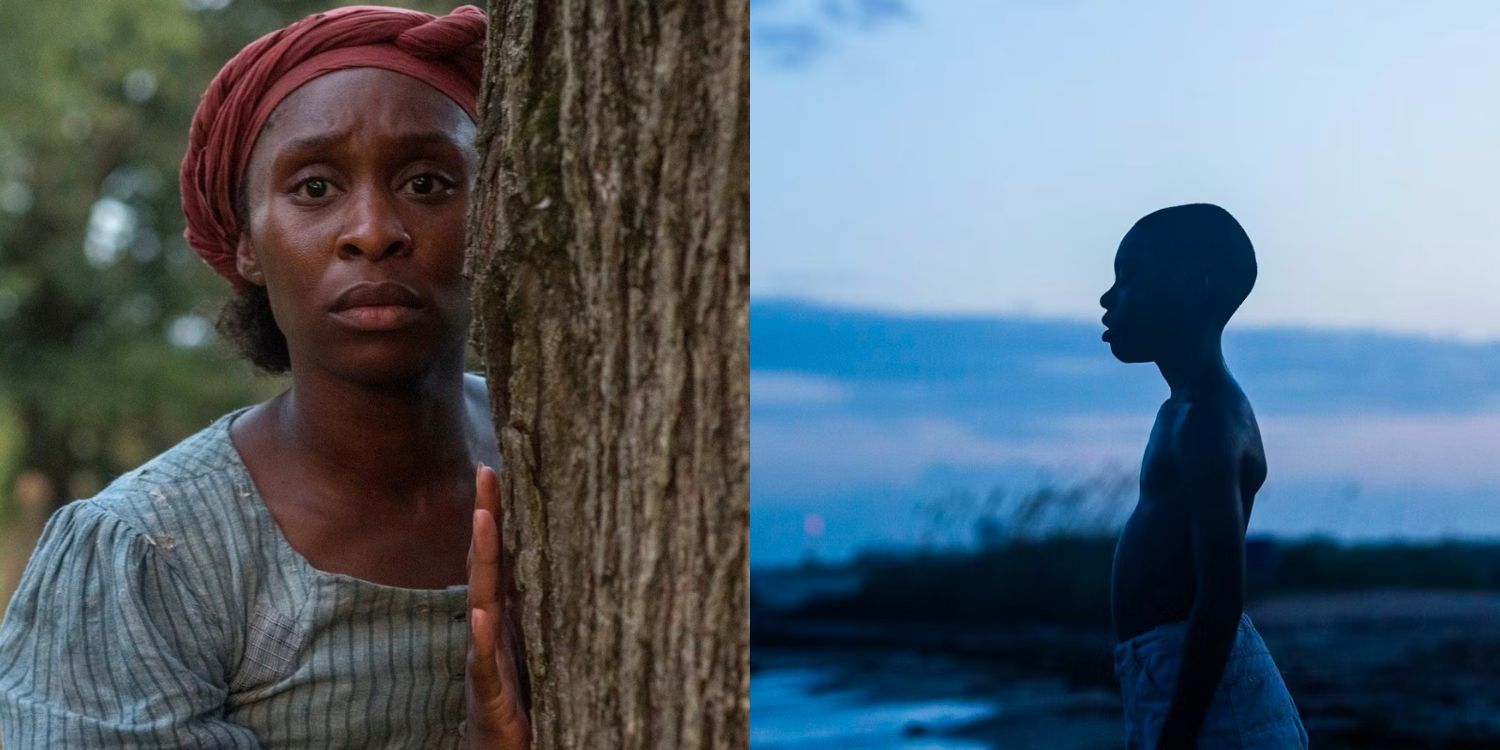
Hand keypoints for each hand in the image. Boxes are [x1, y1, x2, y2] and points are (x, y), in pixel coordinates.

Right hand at [465, 463, 529, 748]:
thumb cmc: (524, 696)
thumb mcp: (538, 641)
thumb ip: (541, 602)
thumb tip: (567, 555)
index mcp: (505, 614)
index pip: (500, 553)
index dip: (498, 513)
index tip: (497, 468)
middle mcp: (489, 627)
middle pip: (485, 563)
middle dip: (486, 517)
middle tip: (487, 472)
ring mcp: (484, 656)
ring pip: (481, 600)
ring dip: (481, 560)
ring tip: (483, 520)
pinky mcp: (488, 691)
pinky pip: (483, 661)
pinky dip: (481, 637)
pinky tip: (481, 615)